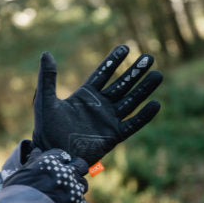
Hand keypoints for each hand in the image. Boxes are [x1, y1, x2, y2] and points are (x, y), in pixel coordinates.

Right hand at [4, 148, 88, 202]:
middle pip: (80, 164)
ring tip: (63, 197)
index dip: (59, 160)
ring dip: (75, 188)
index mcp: (51, 162)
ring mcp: (74, 191)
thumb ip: (33, 161)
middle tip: (68, 176)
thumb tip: (37, 150)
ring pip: (82, 184)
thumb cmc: (15, 197)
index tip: (57, 165)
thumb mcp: (20, 174)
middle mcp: (66, 173)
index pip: (62, 154)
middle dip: (75, 169)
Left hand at [32, 45, 162, 165]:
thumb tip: (46, 53)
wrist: (55, 154)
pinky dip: (144, 116)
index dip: (114, 61)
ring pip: (131, 101)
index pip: (103, 73)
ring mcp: (108, 120)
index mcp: (86, 95)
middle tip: (149, 57)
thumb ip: (47, 78)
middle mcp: (100, 105)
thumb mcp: (45, 100)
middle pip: (122, 84)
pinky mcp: (114, 135)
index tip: (126, 47)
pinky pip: (133, 124)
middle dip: (135, 71)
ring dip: (144, 89)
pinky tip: (155, 104)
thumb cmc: (47, 129)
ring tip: (158, 75)